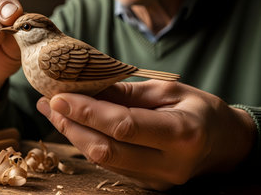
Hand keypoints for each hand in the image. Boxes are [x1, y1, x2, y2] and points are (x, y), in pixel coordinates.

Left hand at [36, 80, 256, 189]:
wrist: (225, 145)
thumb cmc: (202, 111)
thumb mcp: (170, 91)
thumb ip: (128, 93)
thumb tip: (87, 89)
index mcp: (181, 133)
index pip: (122, 125)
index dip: (86, 112)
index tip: (58, 97)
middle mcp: (169, 164)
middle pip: (105, 149)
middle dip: (71, 125)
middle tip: (49, 103)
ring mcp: (157, 180)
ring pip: (103, 160)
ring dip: (73, 135)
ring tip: (54, 111)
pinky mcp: (148, 184)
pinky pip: (110, 165)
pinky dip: (88, 144)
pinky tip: (74, 126)